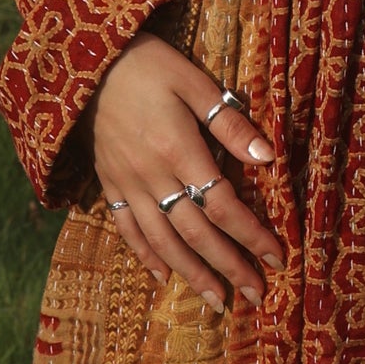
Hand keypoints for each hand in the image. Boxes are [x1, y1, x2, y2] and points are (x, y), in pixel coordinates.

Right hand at [87, 32, 282, 310]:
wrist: (87, 62)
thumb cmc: (149, 65)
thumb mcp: (194, 83)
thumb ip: (229, 123)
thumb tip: (268, 157)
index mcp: (178, 150)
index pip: (223, 205)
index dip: (251, 235)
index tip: (277, 256)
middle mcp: (152, 177)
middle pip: (196, 233)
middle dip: (229, 266)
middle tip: (257, 295)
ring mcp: (128, 184)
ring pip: (162, 241)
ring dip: (192, 274)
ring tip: (217, 301)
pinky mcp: (109, 184)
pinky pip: (128, 229)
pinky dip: (147, 256)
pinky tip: (164, 277)